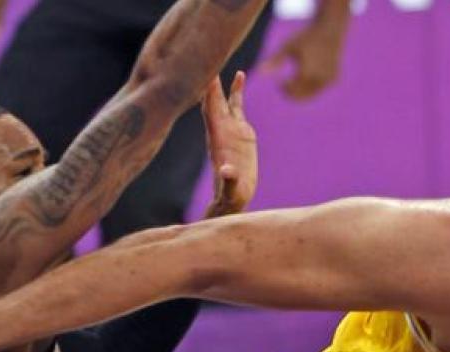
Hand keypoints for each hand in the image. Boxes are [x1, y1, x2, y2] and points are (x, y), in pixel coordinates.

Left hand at [203, 72, 257, 217]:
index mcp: (218, 140)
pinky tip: (240, 76)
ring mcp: (231, 129)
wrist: (234, 196)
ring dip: (223, 81)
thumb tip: (227, 171)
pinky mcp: (241, 131)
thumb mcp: (231, 188)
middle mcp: (221, 130)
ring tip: (224, 58)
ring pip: (224, 100)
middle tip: (208, 56)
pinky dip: (237, 91)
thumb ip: (229, 178)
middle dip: (211, 81)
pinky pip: (238, 106)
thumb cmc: (231, 194)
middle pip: (214, 100)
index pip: (211, 112)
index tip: (208, 75)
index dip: (209, 94)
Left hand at [258, 6, 347, 100]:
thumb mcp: (288, 47)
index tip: (280, 85)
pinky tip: (307, 79)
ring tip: (295, 83)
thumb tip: (259, 72)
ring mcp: (328, 80)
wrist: (330, 29)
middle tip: (285, 89)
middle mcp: (319, 79)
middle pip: (302, 96)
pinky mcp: (333, 80)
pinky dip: (311, 87)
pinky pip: (319, 89)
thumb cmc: (305, 37)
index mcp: (306, 72)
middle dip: (293, 94)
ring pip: (311, 94)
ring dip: (302, 92)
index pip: (292, 90)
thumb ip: (275, 61)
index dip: (284, 89)